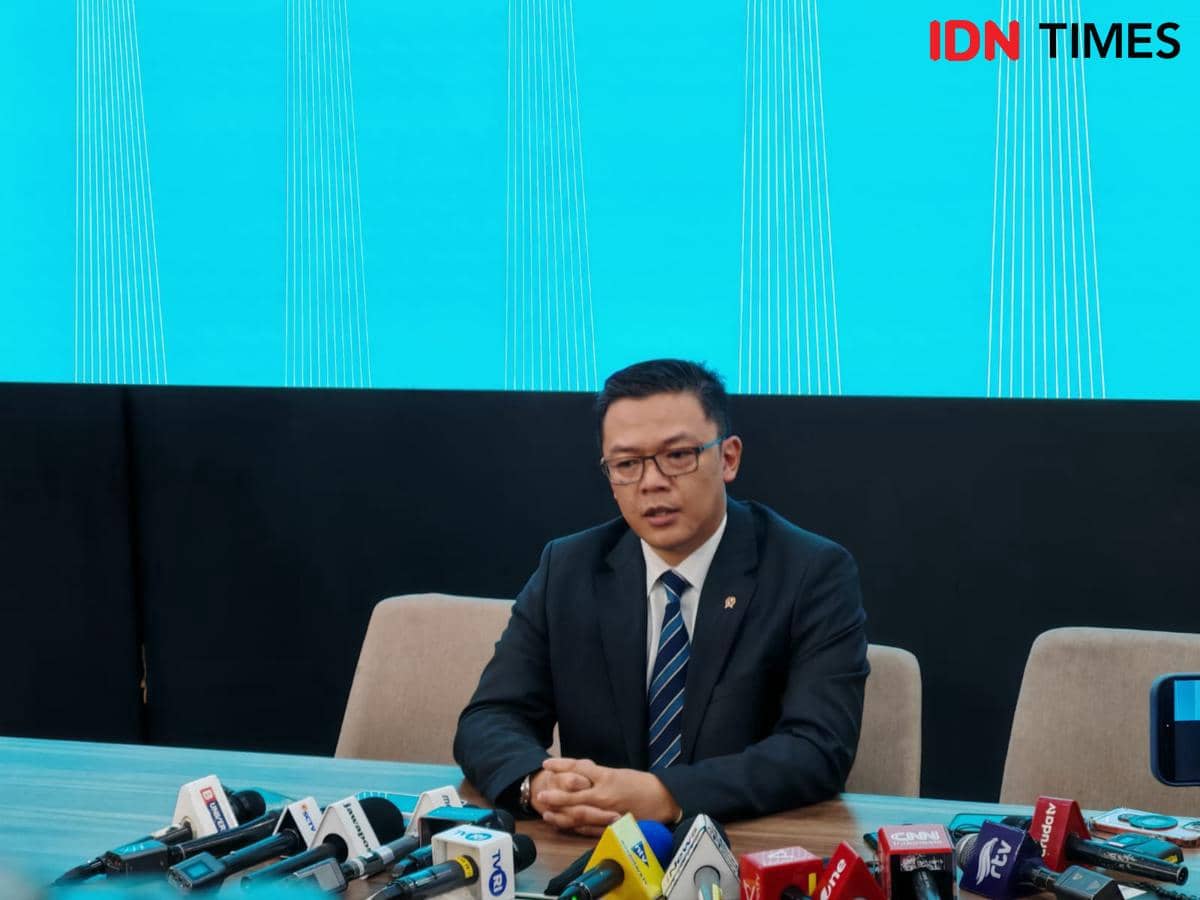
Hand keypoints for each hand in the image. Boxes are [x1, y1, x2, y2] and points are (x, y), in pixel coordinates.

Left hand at [533, 757, 680, 836]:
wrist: (662, 799)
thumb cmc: (641, 784)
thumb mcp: (618, 773)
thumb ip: (598, 775)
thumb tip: (579, 774)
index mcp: (606, 776)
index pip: (578, 768)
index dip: (561, 766)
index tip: (546, 764)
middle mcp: (603, 794)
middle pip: (573, 794)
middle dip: (555, 795)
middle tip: (540, 794)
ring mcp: (606, 811)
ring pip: (578, 814)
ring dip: (561, 814)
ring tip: (546, 813)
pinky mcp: (611, 826)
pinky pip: (589, 828)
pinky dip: (576, 827)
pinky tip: (565, 825)